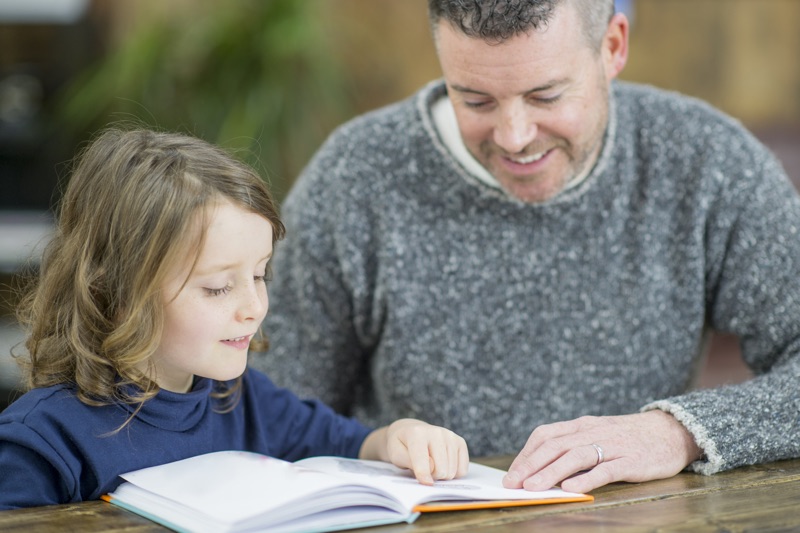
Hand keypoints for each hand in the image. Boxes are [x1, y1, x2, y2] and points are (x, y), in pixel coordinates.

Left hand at [360, 419, 468, 484]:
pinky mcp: (460, 442)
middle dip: (432, 476)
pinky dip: (453, 473)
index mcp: (417, 433)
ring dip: (441, 475)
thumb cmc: (402, 445)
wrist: (410, 431)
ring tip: (432, 466)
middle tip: (424, 470)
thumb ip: (410, 463)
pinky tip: (443, 464)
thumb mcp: (396, 455)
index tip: (424, 483)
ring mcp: (450, 436)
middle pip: (441, 470)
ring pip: (452, 472)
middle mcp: (437, 432)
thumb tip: (431, 470)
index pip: (424, 462)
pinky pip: (462, 470)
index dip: (423, 477)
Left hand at [502, 410, 702, 492]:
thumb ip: (572, 446)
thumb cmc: (627, 437)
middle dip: (531, 465)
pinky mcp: (632, 461)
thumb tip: (540, 467)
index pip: (546, 435)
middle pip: (555, 445)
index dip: (526, 454)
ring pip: (576, 456)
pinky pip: (606, 469)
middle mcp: (593, 431)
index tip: (511, 473)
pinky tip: (571, 488)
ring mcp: (613, 445)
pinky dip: (586, 478)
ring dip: (551, 472)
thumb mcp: (596, 434)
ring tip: (533, 488)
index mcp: (581, 425)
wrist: (671, 430)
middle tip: (513, 483)